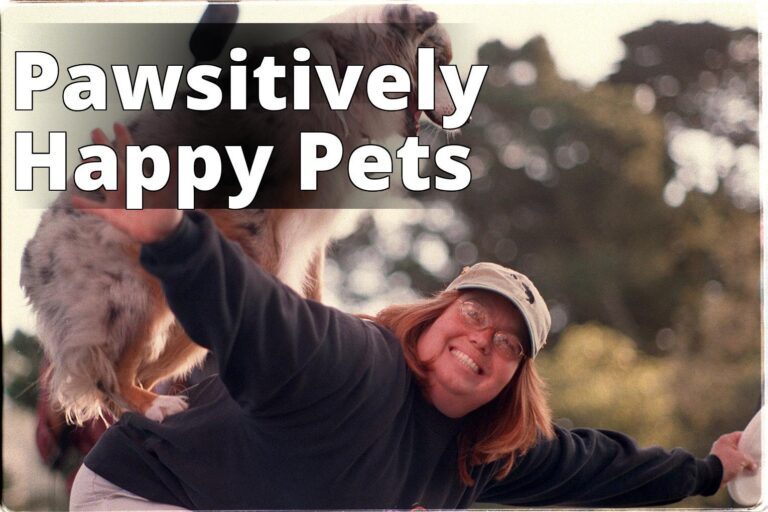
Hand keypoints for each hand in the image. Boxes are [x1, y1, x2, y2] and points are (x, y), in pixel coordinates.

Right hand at [71, 123, 182, 243]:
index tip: (117, 124)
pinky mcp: (112, 214)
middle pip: (112, 162)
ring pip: (101, 181)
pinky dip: (85, 205)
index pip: (130, 155)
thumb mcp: (169, 190)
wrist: (161, 231)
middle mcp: (125, 184)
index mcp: (138, 178)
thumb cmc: (166, 210)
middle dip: (104, 147)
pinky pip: (95, 209)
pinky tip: (74, 199)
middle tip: (96, 131)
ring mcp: (116, 198)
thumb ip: (171, 171)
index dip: (124, 139)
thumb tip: (176, 150)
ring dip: (93, 170)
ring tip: (84, 158)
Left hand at [710, 431, 757, 484]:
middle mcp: (721, 445)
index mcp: (726, 439)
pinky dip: (736, 466)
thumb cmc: (726, 463)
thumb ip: (750, 460)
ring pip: (734, 456)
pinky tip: (742, 471)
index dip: (749, 439)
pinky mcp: (719, 463)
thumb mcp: (742, 459)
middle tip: (754, 457)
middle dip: (746, 452)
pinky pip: (730, 463)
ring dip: (741, 461)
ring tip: (750, 466)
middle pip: (737, 446)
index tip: (755, 445)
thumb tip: (753, 465)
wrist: (712, 475)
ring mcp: (719, 454)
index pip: (739, 435)